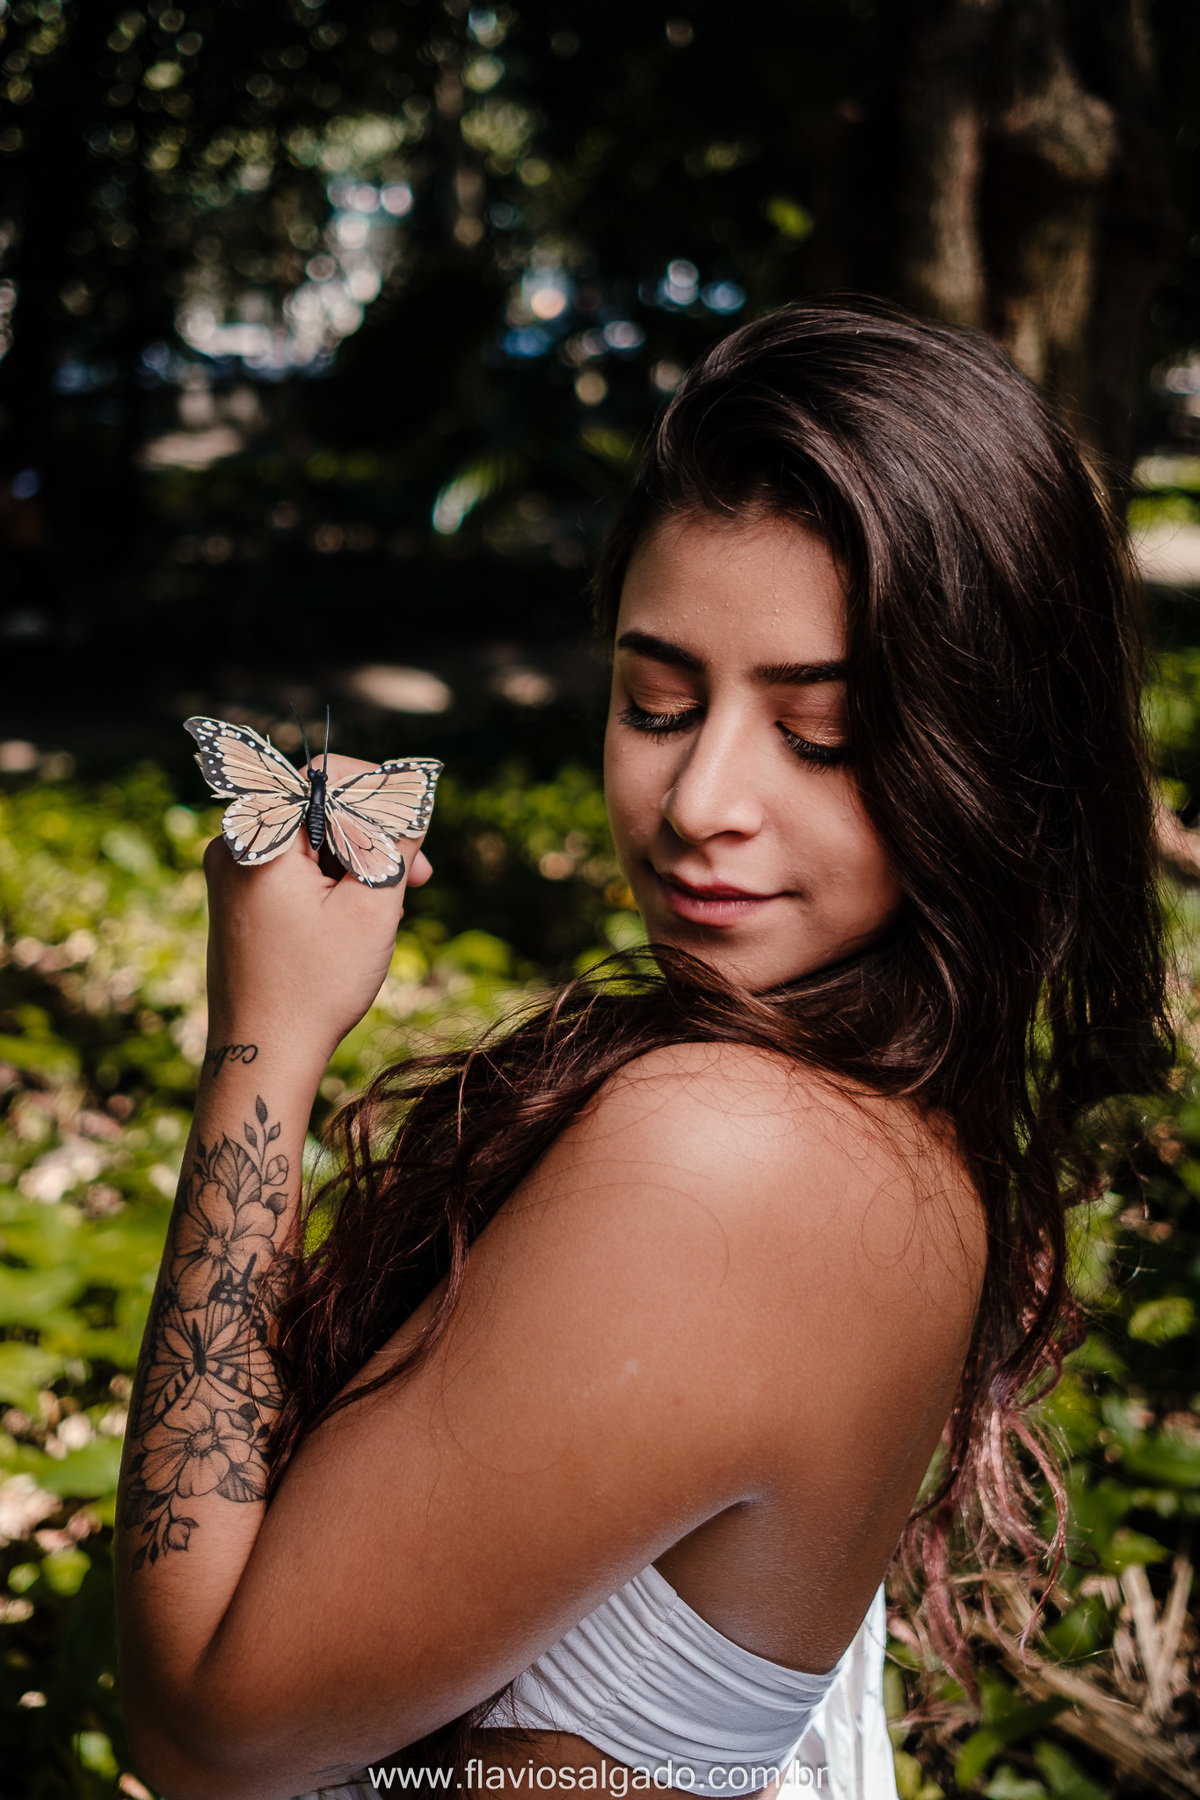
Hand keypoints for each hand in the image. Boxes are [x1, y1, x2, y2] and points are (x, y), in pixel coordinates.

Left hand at [201, 753, 433, 1073]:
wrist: (262, 1056)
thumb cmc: (315, 986)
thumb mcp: (373, 906)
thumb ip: (396, 838)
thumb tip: (413, 789)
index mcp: (258, 838)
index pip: (323, 776)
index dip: (376, 791)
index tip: (414, 826)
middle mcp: (234, 845)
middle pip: (317, 808)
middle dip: (373, 833)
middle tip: (419, 876)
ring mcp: (232, 874)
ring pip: (310, 840)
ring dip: (357, 860)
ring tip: (393, 904)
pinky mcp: (239, 900)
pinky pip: (294, 867)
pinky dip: (331, 880)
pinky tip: (360, 915)